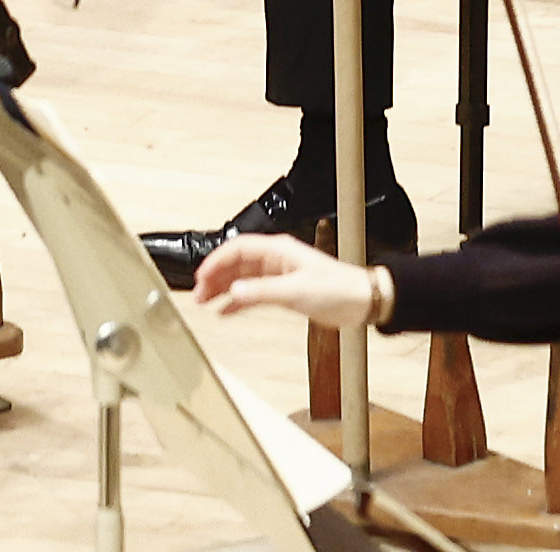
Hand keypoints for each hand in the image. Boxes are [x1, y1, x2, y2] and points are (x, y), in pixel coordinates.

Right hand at [187, 237, 381, 332]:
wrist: (361, 301)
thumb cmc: (337, 288)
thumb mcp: (296, 291)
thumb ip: (262, 292)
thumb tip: (234, 291)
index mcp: (277, 251)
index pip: (237, 249)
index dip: (216, 261)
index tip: (201, 276)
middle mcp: (275, 260)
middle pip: (236, 263)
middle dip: (215, 276)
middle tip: (198, 293)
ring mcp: (278, 275)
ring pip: (242, 278)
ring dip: (223, 288)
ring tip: (205, 301)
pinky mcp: (284, 292)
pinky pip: (253, 293)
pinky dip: (238, 301)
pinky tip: (226, 310)